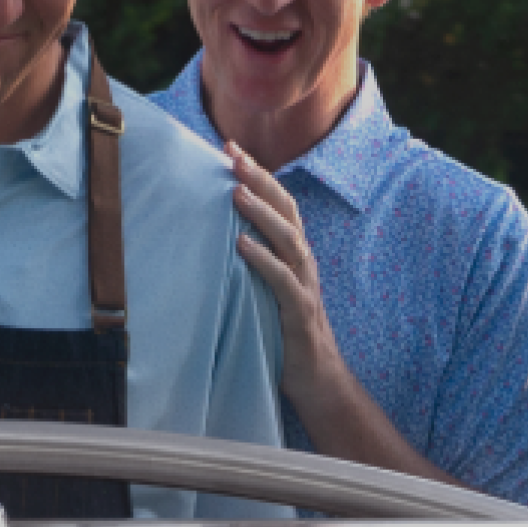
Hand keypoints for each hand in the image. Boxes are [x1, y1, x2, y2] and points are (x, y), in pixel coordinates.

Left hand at [225, 142, 341, 390]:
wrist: (317, 378)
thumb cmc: (283, 333)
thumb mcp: (262, 290)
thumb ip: (248, 263)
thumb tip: (211, 237)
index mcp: (293, 254)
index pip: (278, 203)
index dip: (258, 174)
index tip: (230, 147)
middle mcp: (302, 262)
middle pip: (286, 210)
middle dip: (260, 180)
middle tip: (232, 154)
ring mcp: (304, 285)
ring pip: (287, 239)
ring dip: (261, 214)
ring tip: (235, 193)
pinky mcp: (299, 312)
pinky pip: (282, 281)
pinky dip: (263, 261)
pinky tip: (242, 245)